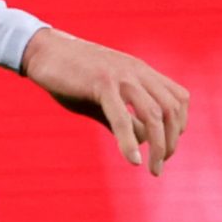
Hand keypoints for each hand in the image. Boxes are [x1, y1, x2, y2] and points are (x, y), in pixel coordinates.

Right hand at [19, 28, 189, 174]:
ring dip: (158, 147)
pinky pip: (122, 117)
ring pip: (153, 115)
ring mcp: (121, 75)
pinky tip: (132, 160)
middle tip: (159, 166)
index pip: (179, 99)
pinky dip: (129, 141)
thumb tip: (137, 143)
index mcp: (141, 72)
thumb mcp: (103, 97)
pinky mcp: (101, 83)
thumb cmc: (71, 76)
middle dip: (170, 143)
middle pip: (171, 110)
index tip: (165, 148)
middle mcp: (137, 71)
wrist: (43, 51)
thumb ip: (122, 117)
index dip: (179, 126)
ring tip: (153, 169)